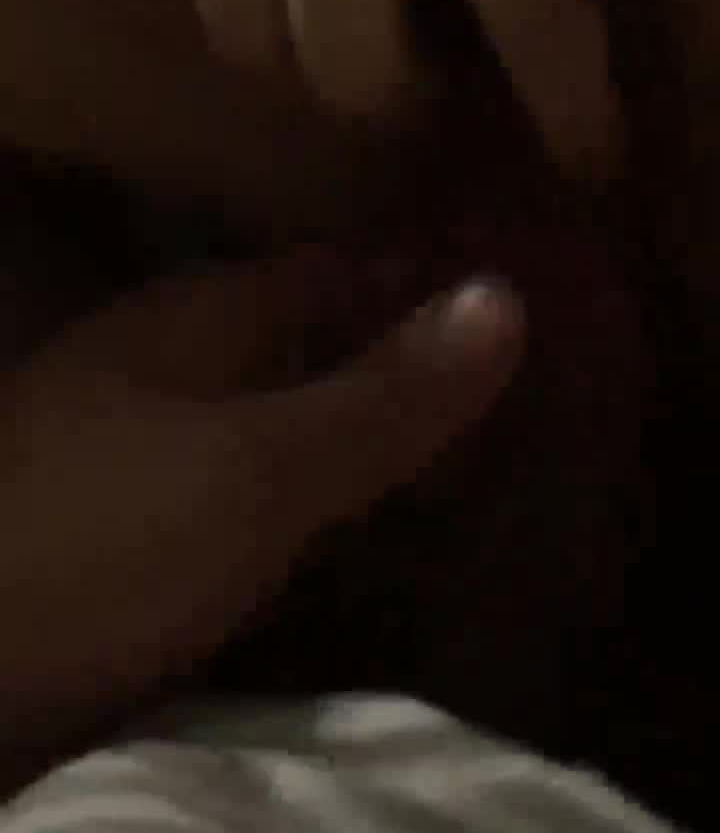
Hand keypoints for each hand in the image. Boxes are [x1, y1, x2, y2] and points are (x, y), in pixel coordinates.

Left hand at [0, 256, 522, 769]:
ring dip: (378, 463)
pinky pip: (266, 521)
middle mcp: (179, 380)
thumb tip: (504, 296)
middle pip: (322, 359)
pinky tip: (386, 559)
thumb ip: (380, 394)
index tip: (540, 313)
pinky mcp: (151, 552)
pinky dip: (329, 531)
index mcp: (196, 325)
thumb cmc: (98, 545)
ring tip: (493, 488)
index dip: (433, 288)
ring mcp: (160, 467)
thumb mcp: (256, 468)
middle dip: (417, 385)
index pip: (341, 273)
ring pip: (296, 443)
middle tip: (539, 416)